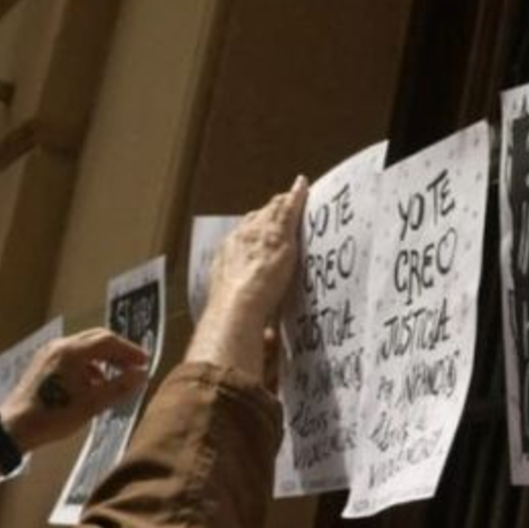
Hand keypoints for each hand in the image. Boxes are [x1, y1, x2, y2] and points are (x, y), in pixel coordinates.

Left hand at [0, 329, 150, 452]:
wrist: (15, 428)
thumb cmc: (54, 416)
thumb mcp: (92, 404)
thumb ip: (119, 386)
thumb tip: (141, 374)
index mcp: (72, 352)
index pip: (109, 341)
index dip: (130, 350)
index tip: (144, 362)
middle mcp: (60, 346)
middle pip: (96, 339)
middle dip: (118, 351)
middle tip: (134, 366)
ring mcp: (49, 353)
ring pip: (84, 347)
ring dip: (103, 358)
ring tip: (116, 376)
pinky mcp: (42, 364)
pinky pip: (71, 355)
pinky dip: (88, 364)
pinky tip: (93, 383)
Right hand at [188, 177, 308, 377]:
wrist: (238, 306)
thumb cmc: (233, 316)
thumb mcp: (237, 314)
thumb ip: (254, 321)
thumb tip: (266, 341)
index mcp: (225, 259)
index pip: (239, 240)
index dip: (249, 235)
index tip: (256, 234)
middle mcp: (239, 241)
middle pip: (253, 221)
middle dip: (265, 215)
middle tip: (276, 209)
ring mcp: (259, 235)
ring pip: (271, 212)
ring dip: (281, 204)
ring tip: (290, 196)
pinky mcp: (279, 232)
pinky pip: (289, 208)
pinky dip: (296, 196)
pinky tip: (303, 186)